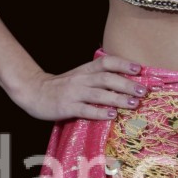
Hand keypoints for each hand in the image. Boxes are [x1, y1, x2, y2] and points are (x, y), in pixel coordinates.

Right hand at [16, 53, 146, 122]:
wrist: (34, 92)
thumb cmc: (61, 86)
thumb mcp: (79, 76)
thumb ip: (97, 77)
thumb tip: (125, 81)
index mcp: (86, 70)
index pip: (106, 62)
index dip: (123, 64)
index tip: (139, 69)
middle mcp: (81, 79)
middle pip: (107, 78)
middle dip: (127, 84)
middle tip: (143, 91)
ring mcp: (74, 93)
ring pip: (99, 94)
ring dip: (118, 98)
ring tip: (134, 104)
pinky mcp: (67, 107)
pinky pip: (86, 110)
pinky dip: (100, 112)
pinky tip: (112, 116)